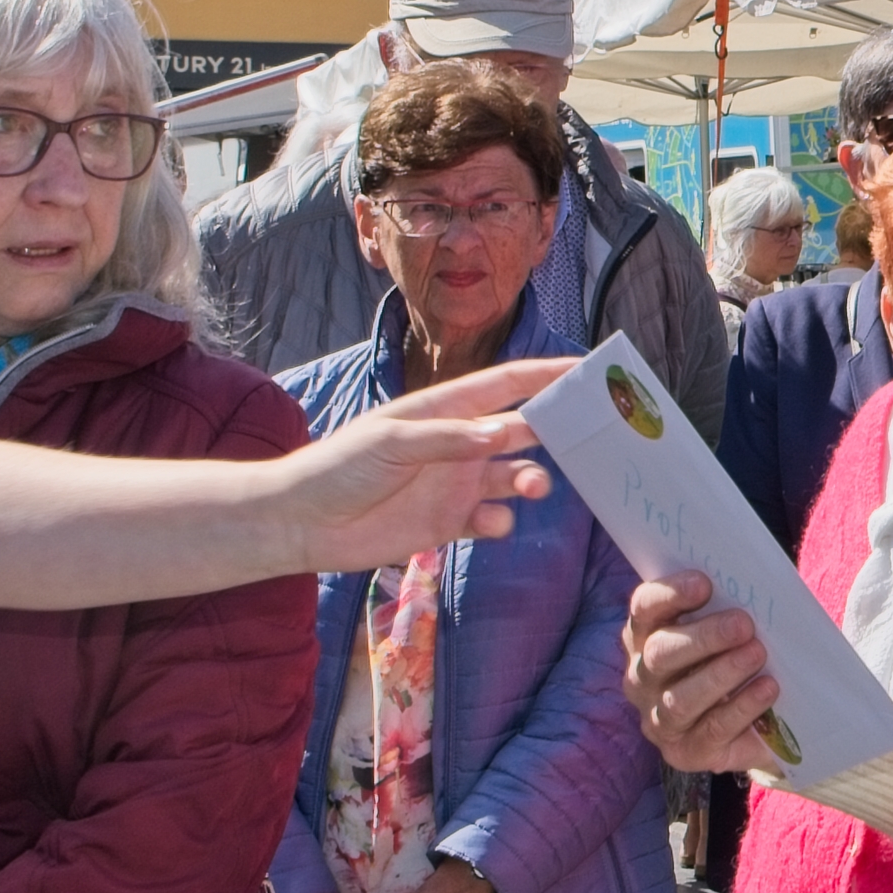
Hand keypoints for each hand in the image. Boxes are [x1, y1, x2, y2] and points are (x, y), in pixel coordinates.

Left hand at [278, 359, 567, 570]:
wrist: (305, 523)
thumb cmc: (340, 466)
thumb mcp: (392, 442)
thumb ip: (449, 439)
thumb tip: (504, 433)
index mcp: (443, 409)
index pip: (504, 386)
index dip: (543, 376)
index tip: (585, 369)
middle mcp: (458, 443)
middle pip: (520, 430)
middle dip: (553, 430)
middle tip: (587, 436)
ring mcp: (456, 483)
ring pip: (514, 475)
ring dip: (531, 479)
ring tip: (532, 486)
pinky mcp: (450, 522)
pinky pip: (493, 518)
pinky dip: (502, 520)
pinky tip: (491, 523)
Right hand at [622, 573, 782, 776]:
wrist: (759, 722)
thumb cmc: (737, 659)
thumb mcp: (728, 631)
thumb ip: (727, 609)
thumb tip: (752, 585)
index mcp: (646, 636)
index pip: (644, 608)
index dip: (670, 594)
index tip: (705, 584)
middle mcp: (642, 678)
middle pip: (660, 654)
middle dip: (703, 637)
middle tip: (744, 624)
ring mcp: (659, 719)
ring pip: (679, 699)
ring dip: (721, 674)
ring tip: (757, 654)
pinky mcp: (685, 752)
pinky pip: (710, 730)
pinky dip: (741, 707)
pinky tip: (767, 688)